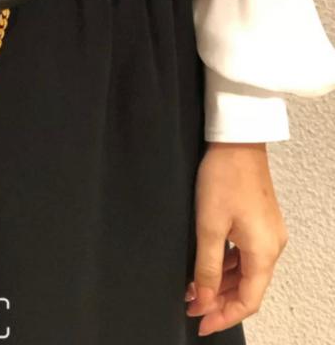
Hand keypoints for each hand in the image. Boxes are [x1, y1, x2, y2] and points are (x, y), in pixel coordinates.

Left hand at [185, 143, 287, 335]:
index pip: (248, 300)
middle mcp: (272, 246)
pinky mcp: (259, 221)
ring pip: (245, 271)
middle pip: (248, 288)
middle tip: (191, 306)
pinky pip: (245, 253)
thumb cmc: (224, 177)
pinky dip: (226, 263)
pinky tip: (206, 264)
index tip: (201, 323)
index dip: (224, 316)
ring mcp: (267, 233)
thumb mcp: (209, 226)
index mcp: (264, 252)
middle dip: (219, 300)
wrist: (236, 140)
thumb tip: (202, 299)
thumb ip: (206, 267)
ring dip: (221, 282)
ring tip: (193, 287)